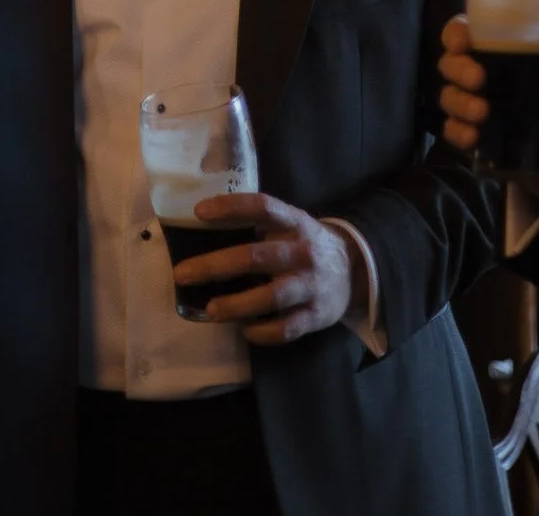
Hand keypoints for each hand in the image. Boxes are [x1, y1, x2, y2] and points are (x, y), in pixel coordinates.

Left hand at [175, 193, 361, 344]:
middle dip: (215, 265)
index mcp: (295, 222)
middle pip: (256, 256)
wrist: (356, 270)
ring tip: (209, 310)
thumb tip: (205, 231)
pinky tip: (244, 331)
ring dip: (236, 304)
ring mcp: (312, 285)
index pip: (263, 207)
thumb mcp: (291, 226)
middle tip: (182, 273)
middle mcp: (304, 251)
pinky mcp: (317, 316)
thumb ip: (259, 227)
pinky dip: (262, 332)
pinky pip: (286, 328)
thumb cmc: (306, 245)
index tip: (200, 212)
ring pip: (271, 297)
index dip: (231, 207)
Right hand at [439, 14, 538, 160]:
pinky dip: (458, 132)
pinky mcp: (469, 135)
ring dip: (460, 101)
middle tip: (480, 79)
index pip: (463, 31)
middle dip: (459, 68)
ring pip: (447, 96)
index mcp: (497, 52)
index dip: (456, 32)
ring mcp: (469, 104)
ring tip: (483, 112)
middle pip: (449, 62)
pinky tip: (473, 137)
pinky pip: (451, 131)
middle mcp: (476, 73)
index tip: (464, 41)